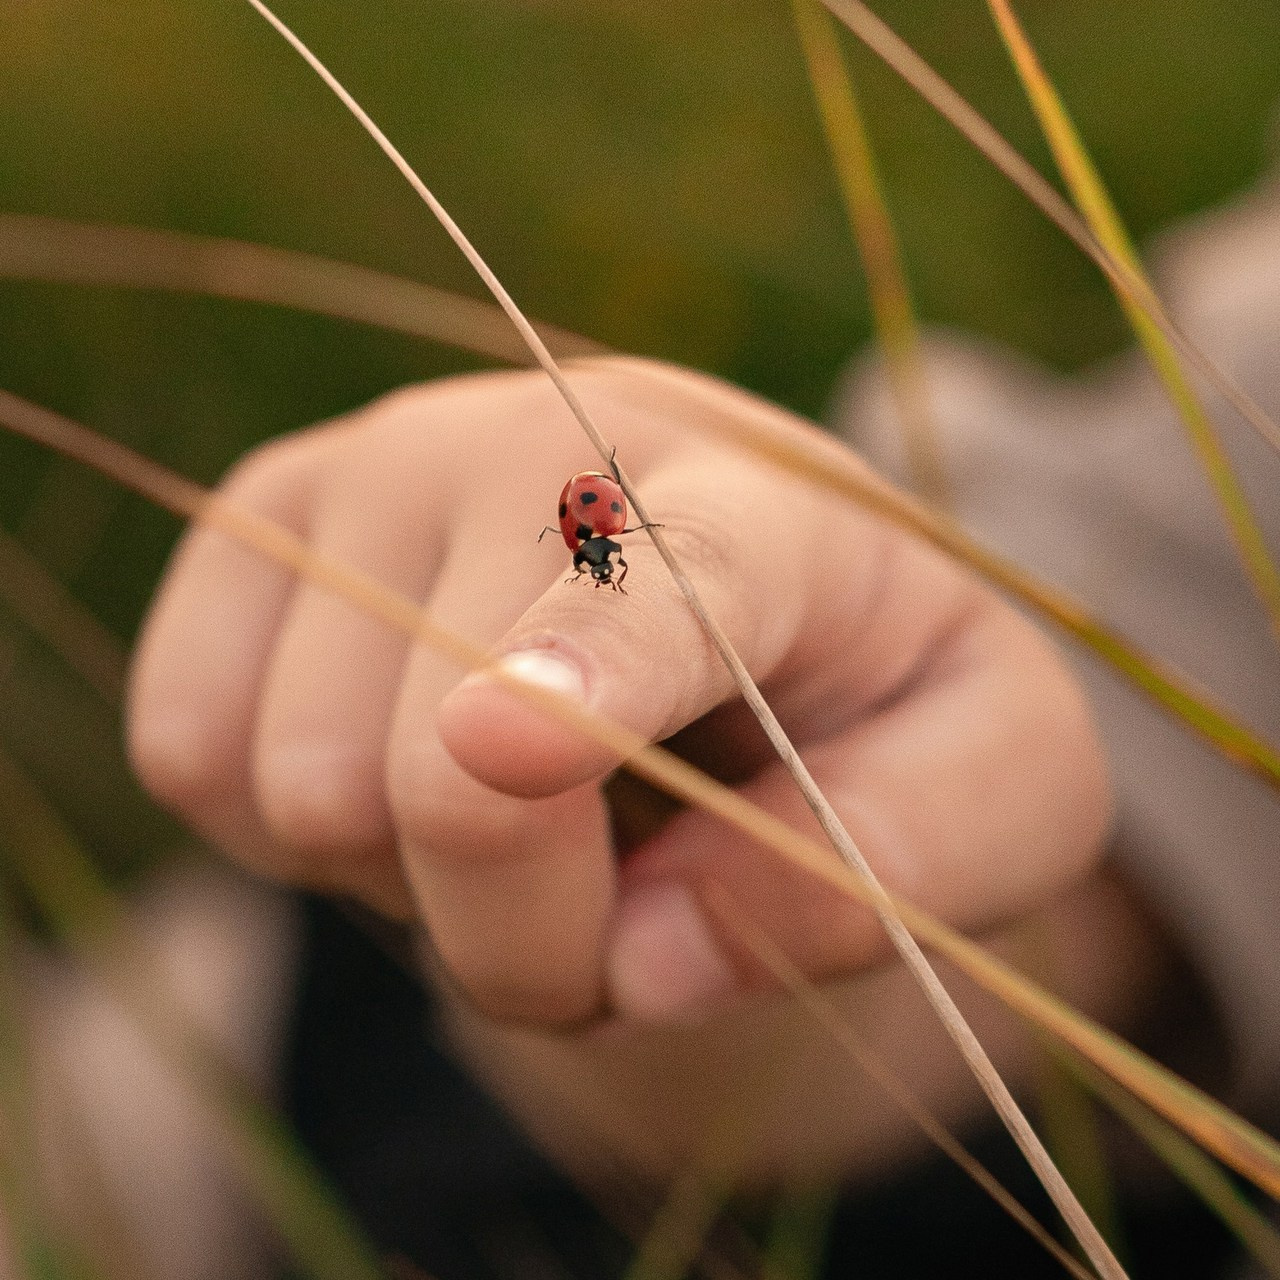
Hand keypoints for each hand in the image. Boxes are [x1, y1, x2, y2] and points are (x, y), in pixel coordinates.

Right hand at [127, 357, 1110, 1029]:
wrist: (724, 581)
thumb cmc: (871, 692)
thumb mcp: (986, 788)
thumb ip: (891, 868)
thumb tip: (656, 960)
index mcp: (759, 507)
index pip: (671, 587)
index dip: (590, 674)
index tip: (508, 751)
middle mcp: (537, 447)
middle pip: (449, 776)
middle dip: (530, 939)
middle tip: (617, 904)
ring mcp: (376, 472)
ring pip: (303, 788)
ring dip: (416, 885)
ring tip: (520, 809)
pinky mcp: (260, 525)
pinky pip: (191, 756)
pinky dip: (299, 834)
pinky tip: (406, 767)